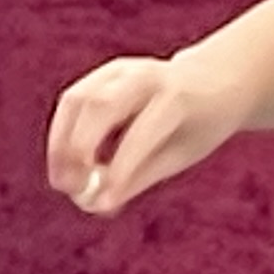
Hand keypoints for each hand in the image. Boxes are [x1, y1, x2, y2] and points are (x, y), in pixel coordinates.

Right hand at [46, 48, 246, 217]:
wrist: (213, 79)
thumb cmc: (199, 126)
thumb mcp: (181, 153)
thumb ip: (141, 176)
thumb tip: (99, 203)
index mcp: (177, 97)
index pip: (142, 132)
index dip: (120, 167)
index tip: (103, 201)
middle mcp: (147, 76)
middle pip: (101, 106)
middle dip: (79, 148)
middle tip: (69, 189)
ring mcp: (122, 69)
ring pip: (78, 100)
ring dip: (61, 143)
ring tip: (61, 182)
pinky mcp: (105, 73)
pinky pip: (73, 101)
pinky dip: (62, 133)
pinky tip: (64, 164)